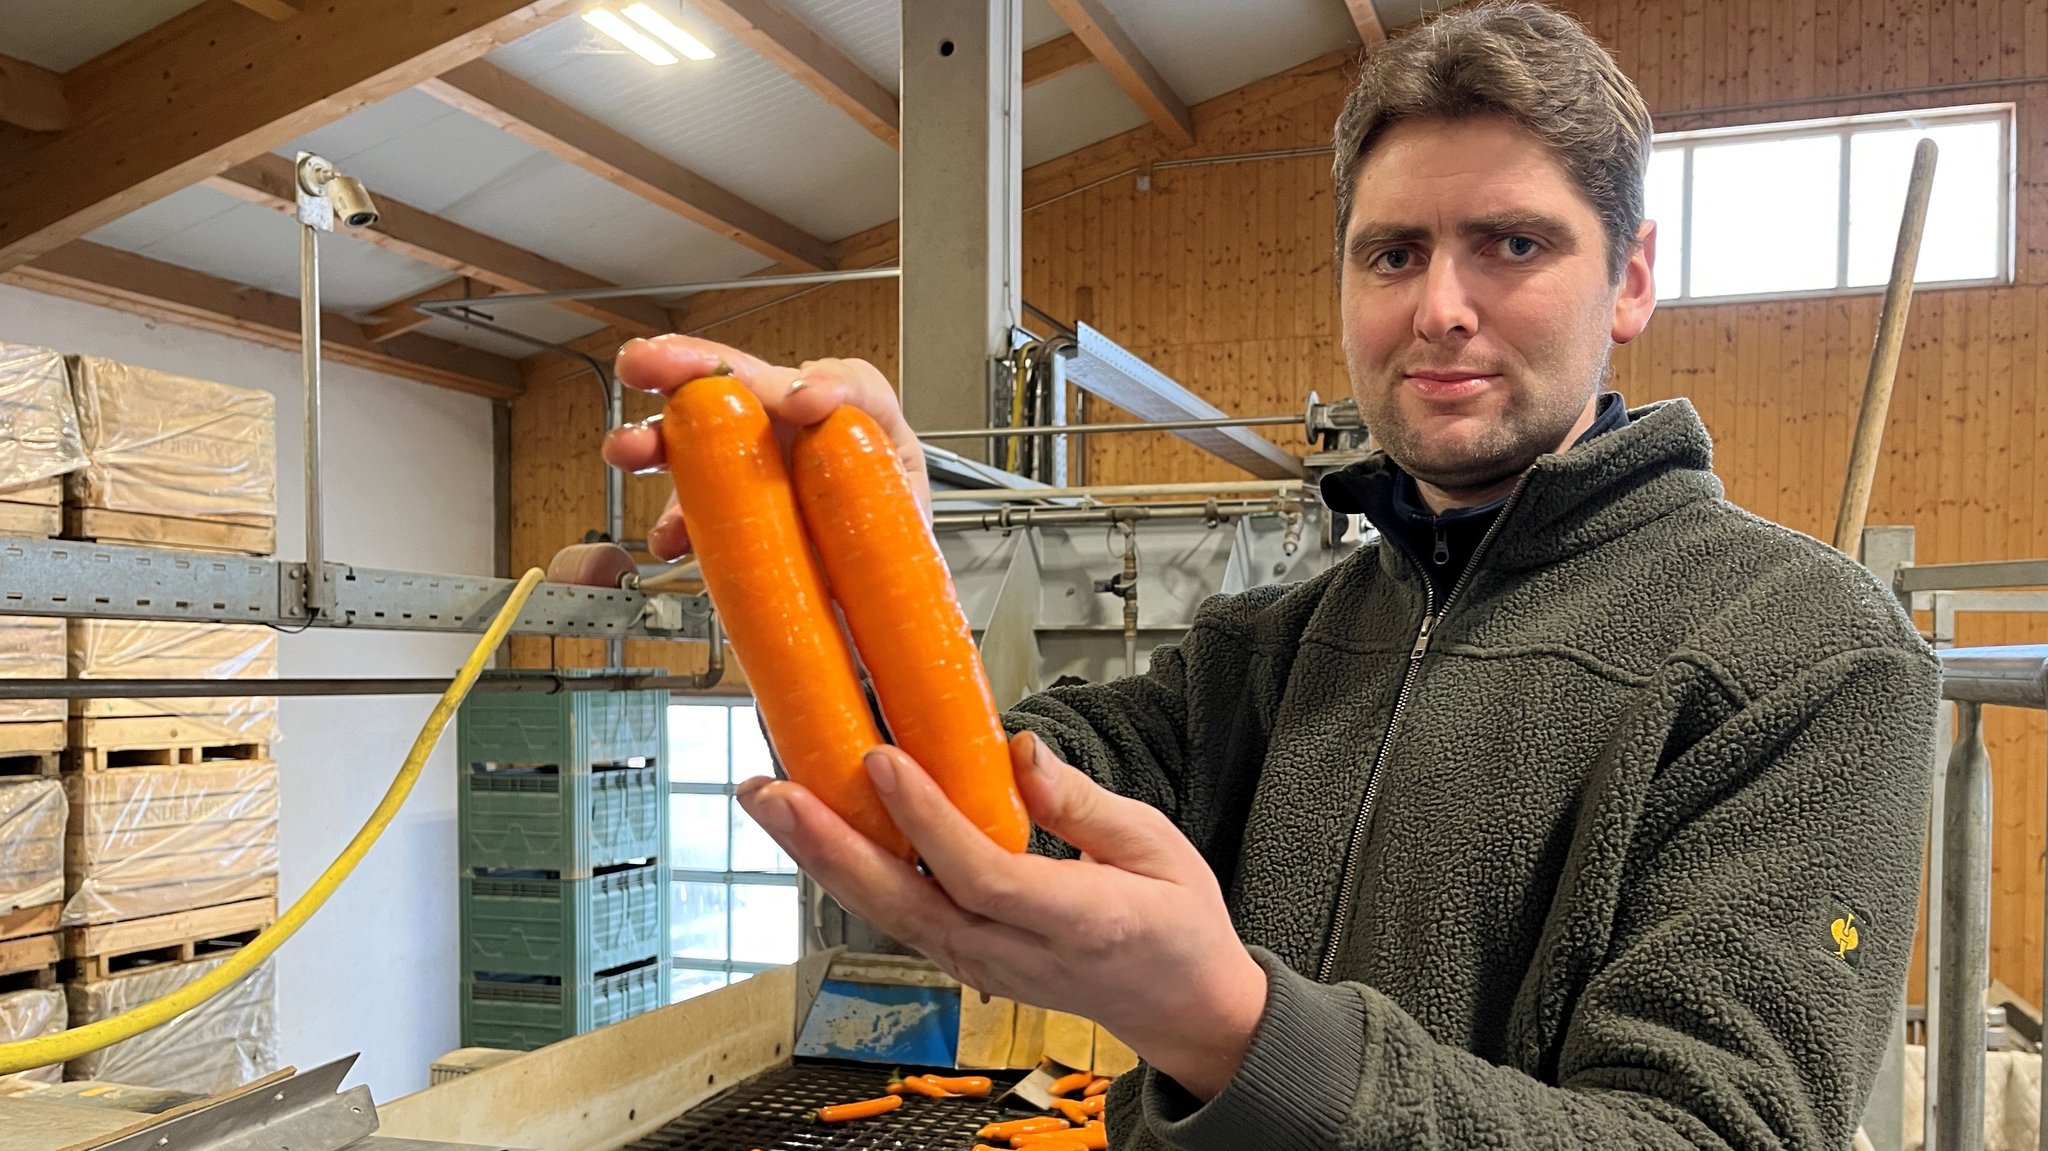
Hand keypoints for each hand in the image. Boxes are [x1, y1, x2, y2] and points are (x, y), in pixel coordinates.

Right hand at [605, 334, 928, 560]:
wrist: (871, 606)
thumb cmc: (891, 542)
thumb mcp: (906, 510)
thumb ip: (891, 482)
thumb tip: (845, 472)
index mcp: (855, 426)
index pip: (846, 387)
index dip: (824, 385)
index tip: (803, 404)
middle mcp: (795, 433)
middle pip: (741, 383)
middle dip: (687, 366)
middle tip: (647, 364)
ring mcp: (753, 471)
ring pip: (698, 437)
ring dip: (655, 439)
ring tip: (627, 450)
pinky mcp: (728, 518)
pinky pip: (692, 513)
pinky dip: (673, 525)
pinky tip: (669, 540)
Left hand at [737, 731, 1267, 1101]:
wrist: (1182, 1010)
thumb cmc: (1177, 924)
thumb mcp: (1157, 847)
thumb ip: (1082, 803)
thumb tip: (1015, 750)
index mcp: (1080, 921)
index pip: (984, 875)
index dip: (927, 821)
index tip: (882, 760)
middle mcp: (1017, 955)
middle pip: (908, 905)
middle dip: (831, 845)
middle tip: (772, 791)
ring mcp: (984, 967)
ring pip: (889, 916)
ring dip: (823, 858)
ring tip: (769, 801)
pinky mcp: (966, 964)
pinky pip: (899, 919)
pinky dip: (850, 875)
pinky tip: (814, 833)